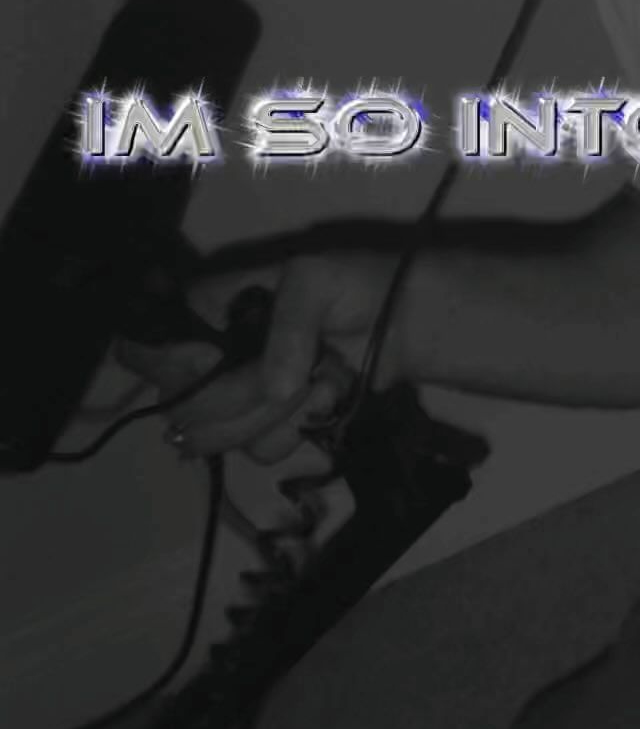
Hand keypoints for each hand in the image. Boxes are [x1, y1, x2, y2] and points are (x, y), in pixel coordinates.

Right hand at [115, 252, 407, 463]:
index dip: (166, 363)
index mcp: (209, 310)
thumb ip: (287, 329)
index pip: (144, 347)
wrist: (405, 323)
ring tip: (314, 382)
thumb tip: (273, 389)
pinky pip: (261, 449)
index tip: (212, 359)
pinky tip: (326, 398)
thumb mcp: (315, 279)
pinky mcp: (274, 425)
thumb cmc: (355, 284)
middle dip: (233, 397)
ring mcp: (242, 396)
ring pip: (219, 434)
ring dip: (272, 414)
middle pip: (179, 405)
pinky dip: (297, 428)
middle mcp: (214, 357)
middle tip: (281, 378)